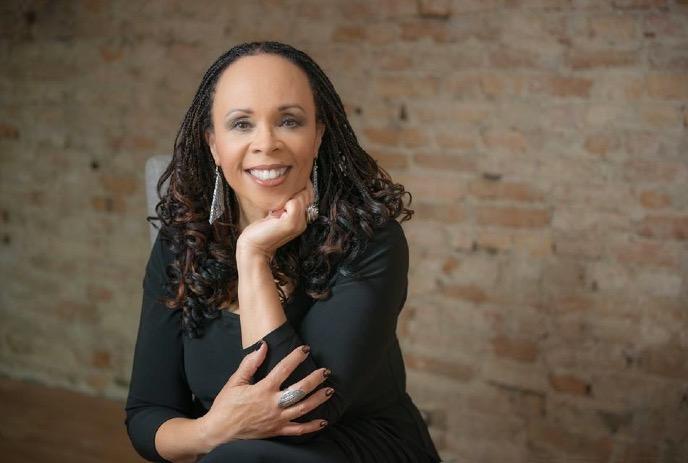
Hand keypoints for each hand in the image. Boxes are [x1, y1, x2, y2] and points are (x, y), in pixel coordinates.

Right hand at [196, 341, 332, 450]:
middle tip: (326, 371)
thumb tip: (263, 346)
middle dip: (315, 379)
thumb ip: (250, 364)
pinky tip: (323, 421)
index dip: (296, 358)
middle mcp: (273, 404)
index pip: (283, 369)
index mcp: (263, 390)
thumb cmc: (225, 405)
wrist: (218, 431)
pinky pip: (298, 430)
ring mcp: (276, 419)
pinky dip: (311, 427)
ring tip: (330, 390)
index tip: (305, 349)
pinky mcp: (276, 431)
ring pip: (303, 409)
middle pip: (299, 390)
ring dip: (318, 399)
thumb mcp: (235, 382)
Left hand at [236, 179, 314, 259]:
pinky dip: (283, 203)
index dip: (296, 190)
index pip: (308, 194)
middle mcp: (304, 222)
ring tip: (276, 211)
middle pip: (306, 193)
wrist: (253, 246)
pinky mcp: (292, 223)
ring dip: (286, 198)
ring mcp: (299, 223)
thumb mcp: (276, 212)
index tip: (282, 199)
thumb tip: (292, 185)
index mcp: (301, 219)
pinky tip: (275, 214)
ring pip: (301, 196)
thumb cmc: (261, 229)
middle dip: (291, 193)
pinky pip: (294, 202)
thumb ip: (287, 202)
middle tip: (277, 208)